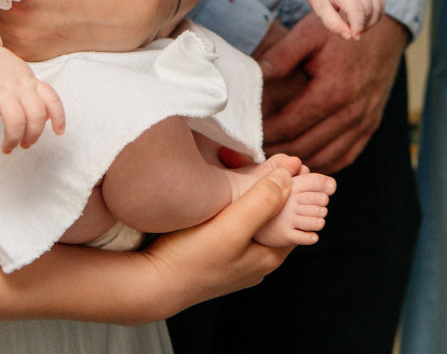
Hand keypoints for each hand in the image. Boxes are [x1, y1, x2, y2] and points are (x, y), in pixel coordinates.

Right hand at [0, 45, 65, 151]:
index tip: (58, 132)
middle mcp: (19, 86)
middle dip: (33, 137)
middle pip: (36, 116)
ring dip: (12, 141)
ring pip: (15, 122)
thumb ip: (33, 92)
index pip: (52, 99)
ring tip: (7, 148)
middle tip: (24, 145)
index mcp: (30, 82)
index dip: (59, 117)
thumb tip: (46, 116)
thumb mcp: (22, 74)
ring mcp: (1, 91)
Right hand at [139, 165, 296, 318]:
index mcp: (268, 257)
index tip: (289, 164)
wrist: (151, 283)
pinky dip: (234, 209)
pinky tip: (221, 198)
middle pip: (274, 220)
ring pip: (253, 223)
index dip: (296, 190)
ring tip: (244, 174)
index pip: (295, 218)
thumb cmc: (190, 258)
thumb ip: (262, 201)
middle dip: (273, 192)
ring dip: (252, 199)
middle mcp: (255, 263)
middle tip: (266, 163)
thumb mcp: (231, 227)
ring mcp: (234, 261)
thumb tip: (289, 175)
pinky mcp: (215, 257)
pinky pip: (234, 227)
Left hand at [256, 14, 408, 173]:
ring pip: (324, 157)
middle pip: (304, 145)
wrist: (384, 34)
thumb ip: (280, 56)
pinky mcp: (370, 126)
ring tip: (273, 158)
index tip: (246, 135)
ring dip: (297, 161)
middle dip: (276, 151)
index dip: (265, 133)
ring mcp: (364, 123)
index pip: (289, 124)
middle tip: (253, 152)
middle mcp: (351, 113)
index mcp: (332, 91)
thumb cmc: (342, 32)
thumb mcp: (309, 34)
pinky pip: (344, 157)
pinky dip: (322, 163)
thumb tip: (253, 75)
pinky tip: (304, 160)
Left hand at [300, 0, 384, 39]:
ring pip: (378, 6)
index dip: (358, 27)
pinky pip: (379, 1)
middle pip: (369, 10)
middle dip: (363, 26)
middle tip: (352, 32)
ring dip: (372, 21)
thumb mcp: (319, 8)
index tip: (353, 36)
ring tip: (358, 26)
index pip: (357, 10)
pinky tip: (365, 19)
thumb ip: (332, 23)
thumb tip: (349, 36)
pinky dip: (377, 13)